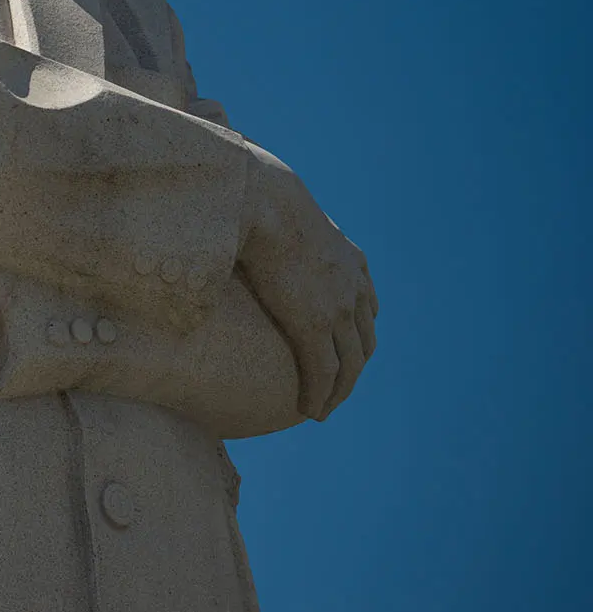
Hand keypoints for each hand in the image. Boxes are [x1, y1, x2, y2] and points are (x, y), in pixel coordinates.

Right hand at [236, 144, 377, 419]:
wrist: (263, 202)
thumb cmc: (260, 201)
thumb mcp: (285, 217)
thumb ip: (280, 230)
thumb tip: (243, 227)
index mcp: (351, 261)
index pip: (368, 309)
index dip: (360, 336)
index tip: (349, 352)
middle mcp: (353, 288)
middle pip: (364, 343)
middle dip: (353, 371)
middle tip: (336, 391)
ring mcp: (338, 309)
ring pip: (349, 366)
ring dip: (339, 393)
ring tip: (323, 410)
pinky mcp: (315, 326)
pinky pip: (323, 373)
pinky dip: (320, 396)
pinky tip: (310, 410)